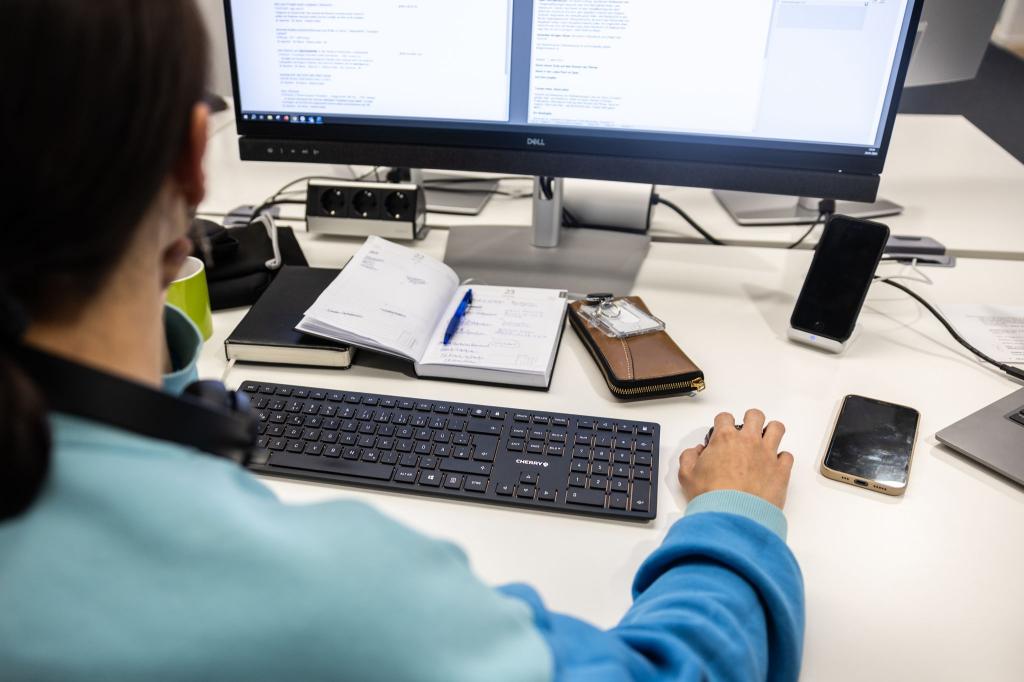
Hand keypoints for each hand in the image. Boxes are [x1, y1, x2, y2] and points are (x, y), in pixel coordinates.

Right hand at [678, 409, 793, 509]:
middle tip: (746, 432)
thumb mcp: (686, 476)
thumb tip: (696, 452)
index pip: (725, 417)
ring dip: (771, 432)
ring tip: (765, 442)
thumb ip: (689, 457)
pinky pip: (787, 456)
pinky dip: (782, 459)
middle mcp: (748, 441)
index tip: (722, 432)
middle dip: (750, 420)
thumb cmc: (711, 497)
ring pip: (777, 428)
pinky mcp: (781, 470)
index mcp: (724, 439)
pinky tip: (774, 466)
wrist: (733, 517)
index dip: (722, 423)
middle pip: (755, 416)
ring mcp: (767, 454)